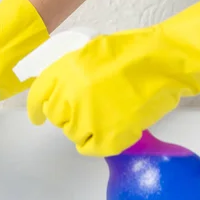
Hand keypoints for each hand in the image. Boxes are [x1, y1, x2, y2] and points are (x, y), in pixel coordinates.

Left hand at [27, 28, 189, 156]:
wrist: (163, 62)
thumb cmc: (133, 52)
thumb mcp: (89, 53)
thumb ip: (70, 73)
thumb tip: (60, 91)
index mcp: (64, 72)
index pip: (37, 97)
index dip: (36, 110)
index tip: (37, 118)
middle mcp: (70, 96)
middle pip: (56, 117)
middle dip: (67, 114)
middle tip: (88, 108)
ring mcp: (88, 118)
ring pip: (72, 133)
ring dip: (84, 127)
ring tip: (105, 114)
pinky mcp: (108, 136)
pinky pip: (88, 147)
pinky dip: (96, 142)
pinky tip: (108, 130)